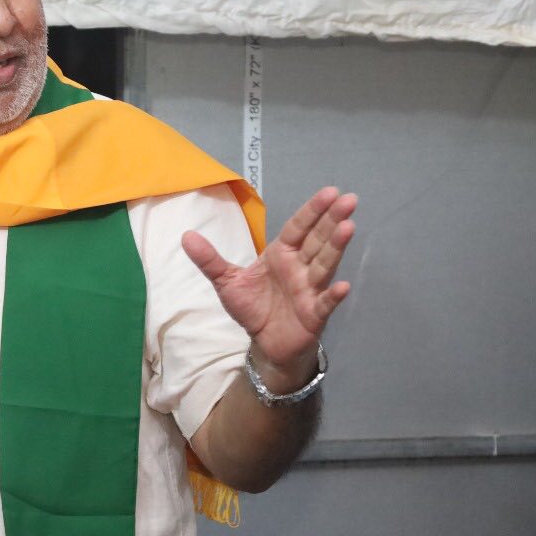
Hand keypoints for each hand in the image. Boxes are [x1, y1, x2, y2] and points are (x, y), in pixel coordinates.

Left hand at [183, 187, 355, 388]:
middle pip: (317, 239)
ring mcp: (310, 289)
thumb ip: (209, 259)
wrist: (265, 343)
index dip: (312, 211)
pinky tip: (343, 286)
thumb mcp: (226, 281)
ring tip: (349, 227)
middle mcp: (300, 267)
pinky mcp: (314, 314)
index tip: (330, 192)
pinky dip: (333, 295)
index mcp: (282, 254)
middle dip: (332, 219)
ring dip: (336, 247)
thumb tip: (185, 235)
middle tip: (350, 199)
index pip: (298, 227)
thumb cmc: (253, 307)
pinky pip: (325, 303)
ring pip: (324, 264)